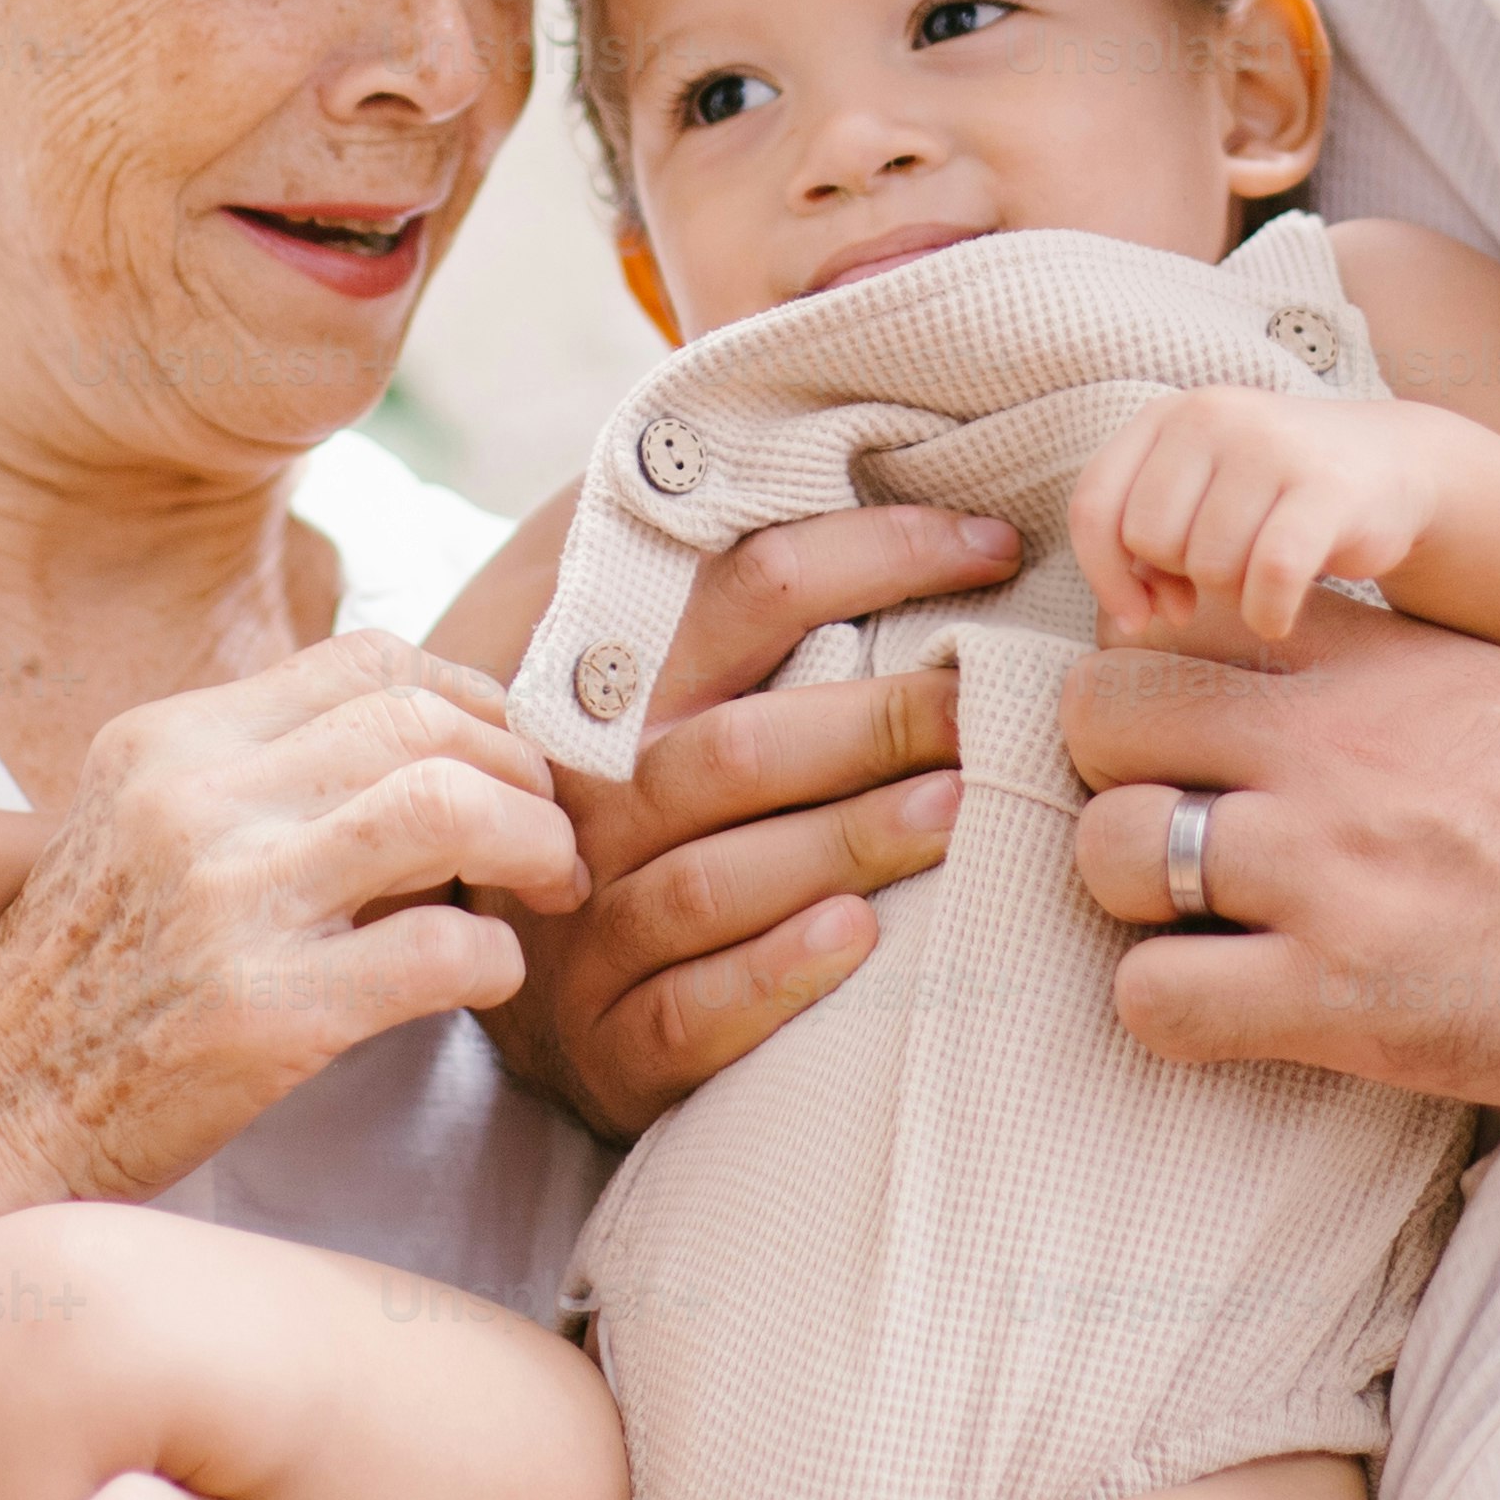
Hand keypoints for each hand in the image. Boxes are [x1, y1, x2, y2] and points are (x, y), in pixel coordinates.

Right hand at [0, 637, 583, 1214]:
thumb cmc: (82, 988)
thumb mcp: (133, 835)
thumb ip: (249, 779)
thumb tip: (417, 747)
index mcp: (164, 745)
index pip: (364, 661)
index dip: (469, 697)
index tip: (507, 750)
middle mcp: (191, 803)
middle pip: (419, 722)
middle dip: (521, 770)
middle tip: (550, 830)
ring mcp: (227, 904)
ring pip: (446, 808)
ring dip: (532, 842)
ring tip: (547, 886)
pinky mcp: (265, 1013)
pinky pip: (443, 951)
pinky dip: (498, 959)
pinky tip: (488, 977)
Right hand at [493, 504, 1004, 1137]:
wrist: (508, 1001)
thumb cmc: (623, 825)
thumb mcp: (640, 695)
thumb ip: (720, 593)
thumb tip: (837, 452)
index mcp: (614, 699)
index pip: (744, 595)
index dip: (873, 555)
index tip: (992, 545)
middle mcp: (592, 808)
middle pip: (736, 747)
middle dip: (877, 720)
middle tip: (990, 707)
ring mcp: (593, 934)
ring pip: (717, 878)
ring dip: (845, 839)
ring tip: (958, 812)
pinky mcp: (612, 1047)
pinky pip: (690, 1012)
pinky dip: (774, 974)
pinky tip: (858, 939)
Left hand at [1060, 587, 1499, 1108]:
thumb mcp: (1487, 683)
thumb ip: (1368, 674)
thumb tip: (1264, 681)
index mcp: (1369, 664)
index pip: (1170, 617)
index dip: (1149, 682)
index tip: (1180, 741)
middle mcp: (1331, 747)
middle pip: (1103, 714)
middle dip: (1114, 777)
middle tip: (1170, 836)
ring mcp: (1330, 870)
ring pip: (1108, 853)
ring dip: (1134, 902)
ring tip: (1202, 932)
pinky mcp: (1343, 994)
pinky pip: (1154, 998)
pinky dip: (1169, 1011)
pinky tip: (1231, 1012)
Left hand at [1072, 385, 1449, 654]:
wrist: (1393, 465)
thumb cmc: (1277, 498)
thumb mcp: (1201, 503)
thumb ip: (1148, 545)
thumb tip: (1135, 613)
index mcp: (1169, 415)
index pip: (1095, 504)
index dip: (1104, 574)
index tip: (1138, 612)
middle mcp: (1214, 415)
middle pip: (1151, 539)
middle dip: (1183, 576)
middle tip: (1227, 571)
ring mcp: (1271, 445)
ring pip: (1209, 563)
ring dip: (1234, 593)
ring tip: (1265, 570)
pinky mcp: (1327, 486)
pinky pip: (1271, 575)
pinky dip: (1269, 613)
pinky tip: (1280, 615)